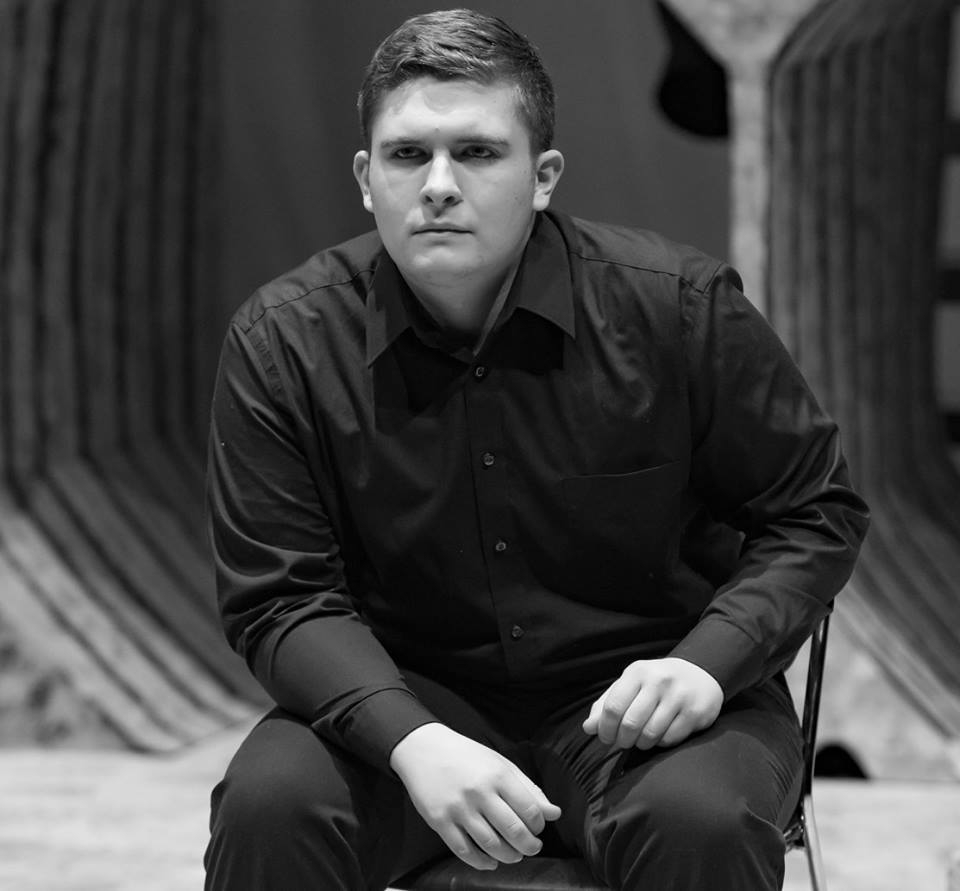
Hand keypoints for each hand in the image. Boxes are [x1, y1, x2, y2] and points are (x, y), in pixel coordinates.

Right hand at [389, 723, 561, 870]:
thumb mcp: (500, 763)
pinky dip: (481, 862)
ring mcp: (458, 808)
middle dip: (529, 846)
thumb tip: (554, 813)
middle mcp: (479, 792)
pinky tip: (490, 861)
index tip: (538, 828)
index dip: (539, 826)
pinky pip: (464, 851)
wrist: (423, 749)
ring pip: (491, 845)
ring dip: (508, 856)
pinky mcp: (440, 821)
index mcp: (498, 775)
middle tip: (532, 848)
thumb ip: (528, 788)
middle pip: (513, 831)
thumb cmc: (466, 756)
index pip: (530, 810)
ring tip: (513, 855)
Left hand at [582, 657, 722, 750]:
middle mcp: (659, 681)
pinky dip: (659, 744)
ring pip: (650, 734)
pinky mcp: (694, 712)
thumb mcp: (630, 685)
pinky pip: (669, 739)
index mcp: (637, 672)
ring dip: (640, 744)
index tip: (605, 738)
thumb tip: (588, 728)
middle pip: (630, 723)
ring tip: (640, 740)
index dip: (605, 728)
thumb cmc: (656, 683)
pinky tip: (659, 736)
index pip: (613, 707)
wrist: (700, 675)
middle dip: (622, 740)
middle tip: (622, 742)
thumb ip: (606, 704)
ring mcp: (679, 696)